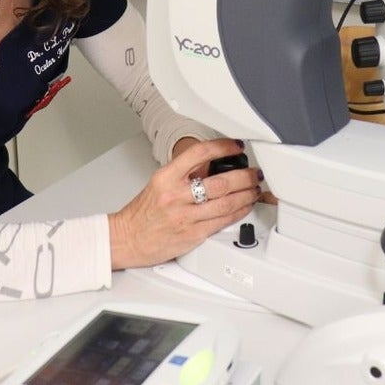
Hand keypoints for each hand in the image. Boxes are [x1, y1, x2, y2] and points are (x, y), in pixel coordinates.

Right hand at [108, 137, 261, 269]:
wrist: (129, 239)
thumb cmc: (144, 212)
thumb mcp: (160, 183)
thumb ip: (185, 173)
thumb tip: (213, 163)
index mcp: (166, 177)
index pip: (199, 153)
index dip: (222, 147)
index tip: (236, 146)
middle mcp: (175, 196)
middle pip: (220, 182)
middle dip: (244, 176)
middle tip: (255, 172)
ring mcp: (185, 217)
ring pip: (226, 203)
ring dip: (247, 195)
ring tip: (255, 189)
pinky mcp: (193, 235)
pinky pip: (222, 221)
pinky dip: (239, 212)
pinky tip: (245, 206)